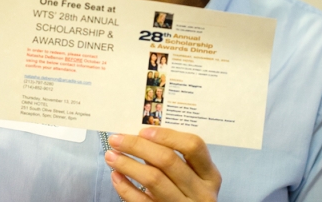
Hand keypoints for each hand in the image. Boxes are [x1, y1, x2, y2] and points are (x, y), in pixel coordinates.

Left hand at [105, 128, 221, 200]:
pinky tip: (116, 176)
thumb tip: (139, 135)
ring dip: (127, 164)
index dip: (167, 135)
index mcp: (210, 174)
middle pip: (168, 160)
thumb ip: (173, 156)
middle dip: (138, 146)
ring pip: (153, 180)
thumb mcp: (190, 175)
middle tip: (116, 139)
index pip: (193, 145)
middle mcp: (201, 192)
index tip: (142, 131)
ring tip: (111, 155)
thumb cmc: (185, 191)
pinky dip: (126, 188)